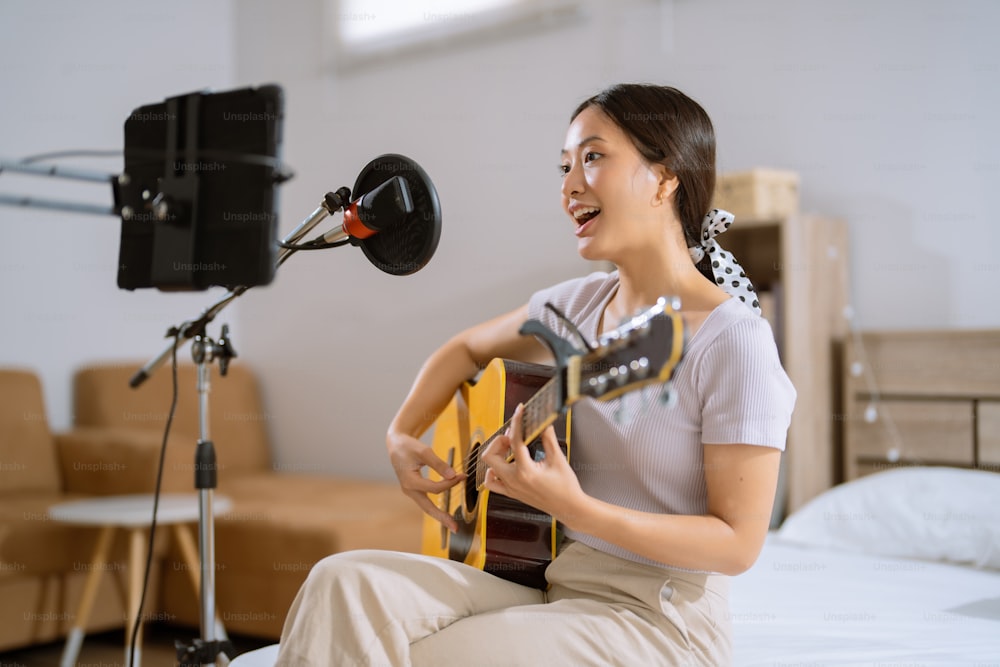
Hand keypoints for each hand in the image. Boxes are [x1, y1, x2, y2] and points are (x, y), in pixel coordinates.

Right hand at [386, 431, 465, 531]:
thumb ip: (439, 464)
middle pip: (428, 508)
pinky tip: (444, 512)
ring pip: (426, 507)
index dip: (450, 484)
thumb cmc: (408, 447)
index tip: (462, 476)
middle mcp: (409, 490)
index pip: (435, 488)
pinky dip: (436, 507)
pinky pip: (426, 502)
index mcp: (410, 481)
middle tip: (455, 528)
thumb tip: (453, 475)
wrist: (396, 445)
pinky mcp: (414, 490)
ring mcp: (411, 492)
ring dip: (439, 515)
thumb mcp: (424, 451)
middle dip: (442, 518)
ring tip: (451, 524)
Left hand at [480, 404, 586, 524]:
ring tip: (509, 449)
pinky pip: (492, 483)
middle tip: (512, 436)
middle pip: (490, 455)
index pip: (515, 441)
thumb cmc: (565, 487)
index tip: (519, 412)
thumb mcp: (558, 459)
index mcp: (526, 471)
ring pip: (489, 468)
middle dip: (499, 441)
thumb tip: (543, 423)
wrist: (568, 507)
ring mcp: (511, 488)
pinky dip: (493, 472)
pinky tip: (503, 466)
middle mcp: (514, 480)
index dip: (516, 422)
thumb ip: (548, 439)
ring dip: (495, 455)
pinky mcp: (511, 493)